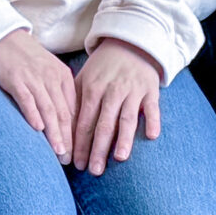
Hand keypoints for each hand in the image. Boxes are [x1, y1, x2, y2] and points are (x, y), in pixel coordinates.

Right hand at [0, 29, 77, 160]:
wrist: (1, 36)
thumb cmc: (23, 57)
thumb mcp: (46, 72)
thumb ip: (56, 92)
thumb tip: (62, 120)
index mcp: (63, 77)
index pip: (74, 110)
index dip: (77, 133)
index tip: (79, 152)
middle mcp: (52, 78)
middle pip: (64, 113)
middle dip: (69, 139)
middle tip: (71, 160)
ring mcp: (34, 78)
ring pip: (49, 110)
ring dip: (55, 133)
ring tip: (60, 152)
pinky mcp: (16, 79)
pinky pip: (27, 99)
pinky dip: (33, 114)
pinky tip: (38, 130)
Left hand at [73, 38, 163, 173]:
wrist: (130, 43)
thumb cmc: (103, 67)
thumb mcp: (84, 78)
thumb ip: (74, 102)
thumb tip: (62, 131)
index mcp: (93, 89)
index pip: (84, 121)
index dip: (80, 143)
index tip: (76, 163)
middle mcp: (112, 91)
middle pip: (104, 124)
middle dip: (98, 149)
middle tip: (94, 170)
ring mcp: (133, 90)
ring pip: (127, 117)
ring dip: (124, 138)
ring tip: (120, 158)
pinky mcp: (151, 90)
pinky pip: (153, 107)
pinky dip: (153, 120)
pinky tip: (151, 137)